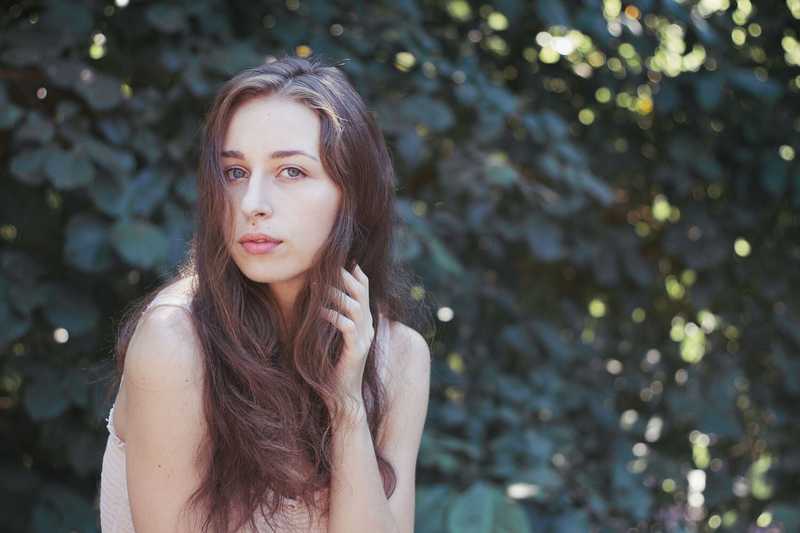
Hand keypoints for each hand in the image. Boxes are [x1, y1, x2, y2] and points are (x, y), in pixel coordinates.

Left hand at [319, 263, 373, 414]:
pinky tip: (319, 310)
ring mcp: (364, 340)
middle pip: (362, 295)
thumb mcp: (332, 341)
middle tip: (330, 265)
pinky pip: (346, 326)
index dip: (357, 276)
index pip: (365, 293)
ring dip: (337, 294)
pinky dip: (332, 316)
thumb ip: (333, 322)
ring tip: (319, 284)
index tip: (346, 260)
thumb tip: (320, 303)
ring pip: (356, 307)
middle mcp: (368, 329)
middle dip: (347, 278)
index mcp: (364, 325)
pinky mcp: (356, 351)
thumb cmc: (332, 371)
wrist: (342, 400)